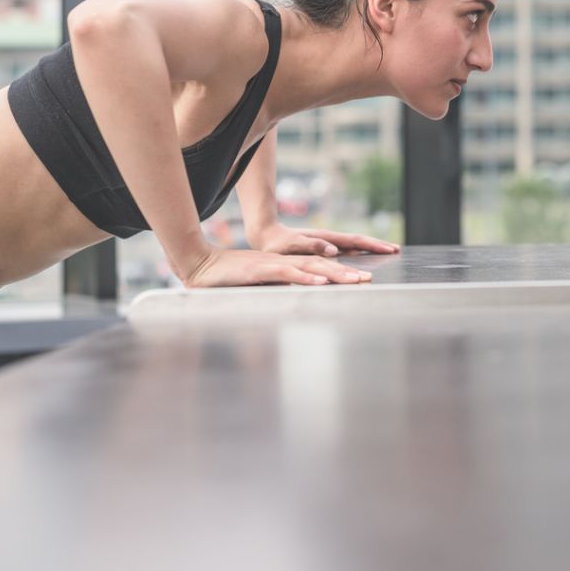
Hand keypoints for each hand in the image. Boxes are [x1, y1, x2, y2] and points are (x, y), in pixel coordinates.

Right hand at [178, 245, 371, 287]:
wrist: (200, 265)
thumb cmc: (227, 279)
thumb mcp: (257, 289)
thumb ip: (276, 293)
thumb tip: (290, 307)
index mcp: (284, 267)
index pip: (318, 268)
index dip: (340, 273)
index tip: (361, 280)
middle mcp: (283, 263)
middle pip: (321, 266)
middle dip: (346, 273)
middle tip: (369, 279)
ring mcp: (273, 265)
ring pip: (309, 267)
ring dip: (333, 274)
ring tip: (354, 280)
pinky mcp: (260, 270)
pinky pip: (287, 273)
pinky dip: (304, 277)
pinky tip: (319, 281)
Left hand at [251, 224, 399, 257]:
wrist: (266, 235)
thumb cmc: (277, 244)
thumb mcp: (292, 245)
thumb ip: (313, 246)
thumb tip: (336, 250)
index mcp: (326, 238)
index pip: (355, 241)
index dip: (373, 245)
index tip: (390, 249)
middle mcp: (330, 239)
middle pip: (359, 240)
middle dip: (378, 245)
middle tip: (396, 250)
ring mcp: (328, 242)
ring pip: (354, 244)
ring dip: (371, 248)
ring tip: (387, 251)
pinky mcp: (324, 247)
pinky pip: (347, 249)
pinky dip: (359, 251)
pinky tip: (364, 255)